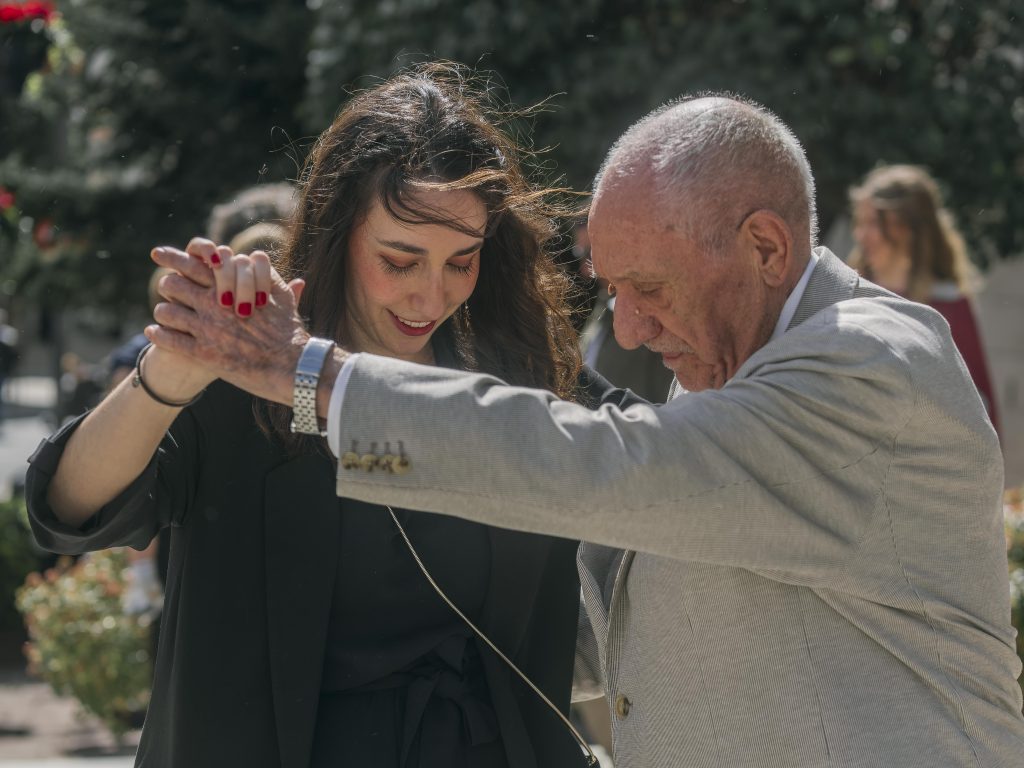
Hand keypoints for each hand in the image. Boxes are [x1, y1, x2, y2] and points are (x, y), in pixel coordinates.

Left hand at [147, 239, 309, 404]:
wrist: (293, 366)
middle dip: (168, 284)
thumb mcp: (282, 297)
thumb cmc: (290, 332)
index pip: (193, 263)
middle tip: (167, 287)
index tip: (159, 254)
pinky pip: (168, 339)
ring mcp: (206, 329)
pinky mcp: (203, 354)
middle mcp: (214, 304)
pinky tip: (155, 333)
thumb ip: (268, 275)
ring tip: (164, 314)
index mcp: (230, 287)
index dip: (174, 257)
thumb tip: (259, 260)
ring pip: (166, 311)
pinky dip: (158, 334)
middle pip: (173, 284)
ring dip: (163, 311)